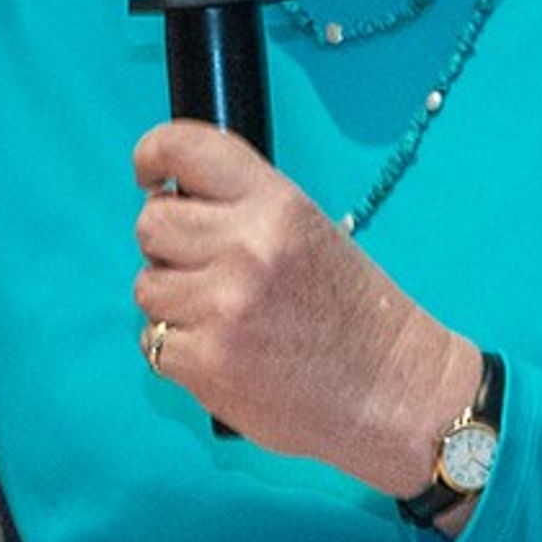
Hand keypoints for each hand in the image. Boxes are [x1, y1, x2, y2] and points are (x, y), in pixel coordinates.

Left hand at [130, 120, 477, 505]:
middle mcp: (246, 247)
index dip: (154, 154)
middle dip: (167, 245)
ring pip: (147, 286)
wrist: (394, 392)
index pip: (186, 150)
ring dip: (173, 301)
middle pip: (151, 224)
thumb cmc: (353, 314)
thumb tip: (170, 201)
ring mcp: (222, 306)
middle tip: (204, 267)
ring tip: (225, 317)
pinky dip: (175, 349)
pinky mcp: (207, 361)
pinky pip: (151, 341)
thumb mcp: (311, 232)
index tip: (148, 173)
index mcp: (276, 205)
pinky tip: (221, 351)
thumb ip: (243, 209)